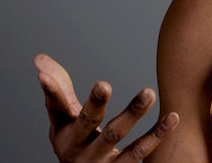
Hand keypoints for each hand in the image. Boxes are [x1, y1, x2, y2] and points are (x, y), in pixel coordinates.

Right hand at [34, 53, 178, 161]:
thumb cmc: (75, 142)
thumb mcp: (62, 120)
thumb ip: (57, 89)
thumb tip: (39, 58)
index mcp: (63, 132)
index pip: (56, 108)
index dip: (50, 92)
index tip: (43, 76)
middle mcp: (79, 148)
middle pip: (87, 123)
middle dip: (95, 104)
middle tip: (103, 84)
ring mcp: (100, 161)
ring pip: (116, 136)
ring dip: (133, 113)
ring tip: (149, 92)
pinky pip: (140, 152)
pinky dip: (158, 135)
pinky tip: (172, 116)